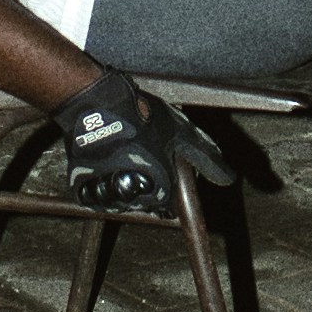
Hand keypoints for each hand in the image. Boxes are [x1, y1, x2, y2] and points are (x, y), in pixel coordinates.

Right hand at [55, 71, 230, 219]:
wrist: (98, 103)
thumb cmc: (140, 115)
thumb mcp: (181, 133)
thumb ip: (205, 158)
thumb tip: (228, 178)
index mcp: (159, 185)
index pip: (168, 208)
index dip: (168, 193)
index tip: (164, 177)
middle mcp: (133, 193)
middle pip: (144, 203)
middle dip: (146, 187)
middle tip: (143, 159)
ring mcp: (107, 190)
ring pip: (120, 200)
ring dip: (123, 186)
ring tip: (125, 157)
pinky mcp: (83, 183)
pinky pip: (95, 194)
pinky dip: (100, 184)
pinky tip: (106, 163)